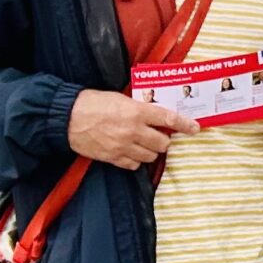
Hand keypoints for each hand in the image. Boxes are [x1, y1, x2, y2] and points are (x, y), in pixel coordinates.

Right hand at [68, 89, 196, 168]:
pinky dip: (136, 160)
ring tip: (143, 143)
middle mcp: (133, 131)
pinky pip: (133, 164)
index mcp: (137, 111)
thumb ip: (139, 107)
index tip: (195, 128)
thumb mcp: (120, 98)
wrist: (67, 117)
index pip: (168, 118)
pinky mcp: (112, 158)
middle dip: (164, 140)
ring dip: (150, 150)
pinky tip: (131, 152)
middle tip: (159, 135)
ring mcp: (123, 146)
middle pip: (162, 143)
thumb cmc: (92, 102)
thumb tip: (153, 114)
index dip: (185, 124)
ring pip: (150, 156)